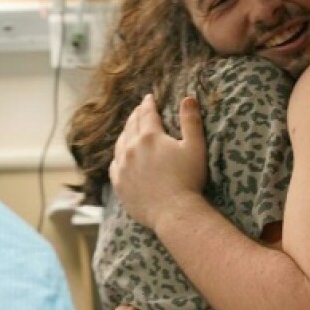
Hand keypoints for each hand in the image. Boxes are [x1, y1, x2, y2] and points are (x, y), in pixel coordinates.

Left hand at [109, 94, 206, 228]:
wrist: (174, 212)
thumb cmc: (188, 179)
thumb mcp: (195, 147)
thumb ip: (191, 121)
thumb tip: (188, 98)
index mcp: (150, 136)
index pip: (147, 114)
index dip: (148, 104)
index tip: (148, 97)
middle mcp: (131, 148)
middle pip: (131, 126)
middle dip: (136, 115)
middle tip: (139, 110)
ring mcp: (122, 167)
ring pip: (120, 143)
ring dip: (125, 133)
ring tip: (129, 129)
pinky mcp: (119, 184)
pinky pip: (114, 164)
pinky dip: (118, 156)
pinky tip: (121, 156)